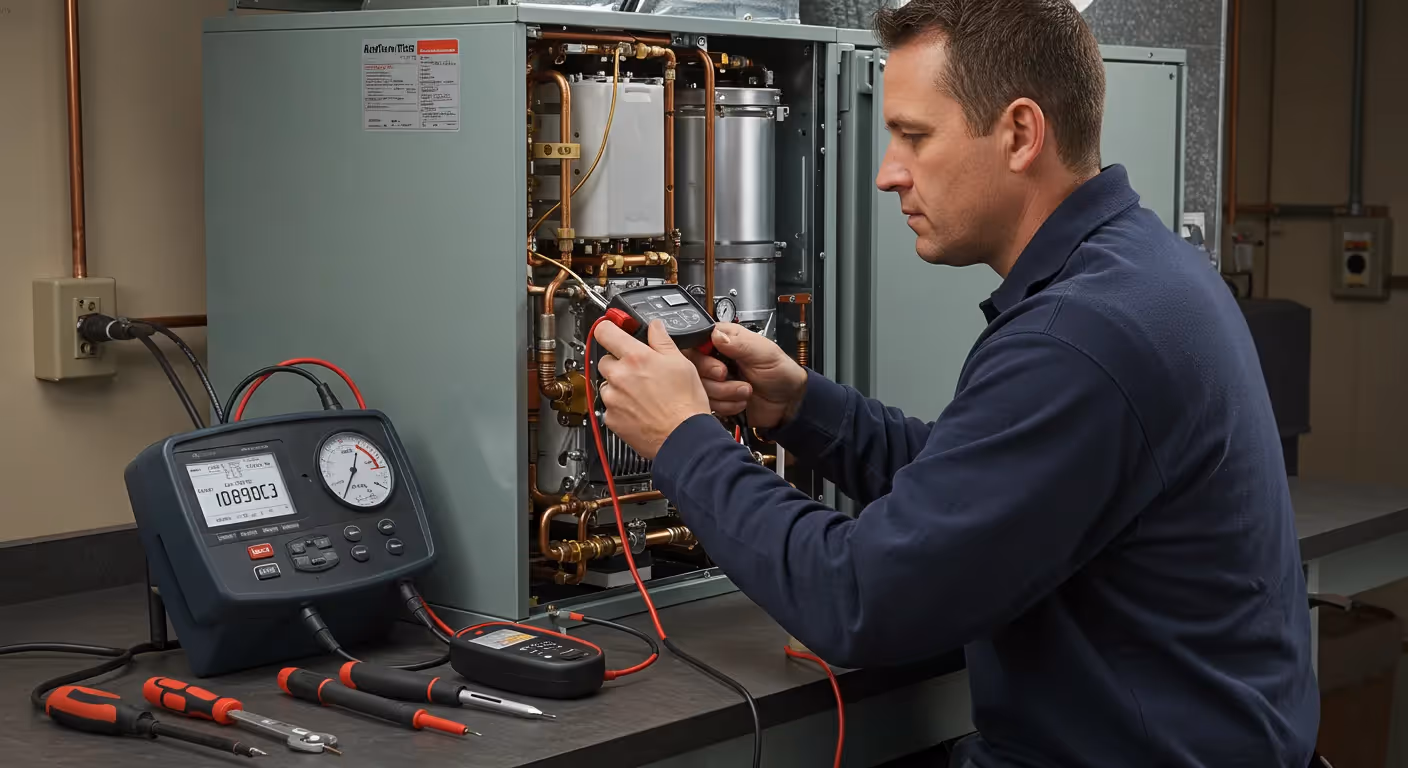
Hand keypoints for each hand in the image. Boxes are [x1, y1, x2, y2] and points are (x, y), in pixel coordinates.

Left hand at [593, 320, 712, 459]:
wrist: (683, 438)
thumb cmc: (685, 404)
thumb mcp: (681, 363)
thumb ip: (662, 341)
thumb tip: (655, 327)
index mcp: (636, 357)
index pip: (605, 331)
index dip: (608, 328)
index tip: (612, 329)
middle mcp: (619, 376)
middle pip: (605, 359)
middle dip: (619, 362)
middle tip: (639, 371)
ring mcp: (613, 398)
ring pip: (607, 384)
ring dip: (619, 386)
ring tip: (643, 394)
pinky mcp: (611, 418)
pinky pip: (609, 406)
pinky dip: (620, 406)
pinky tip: (639, 408)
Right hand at [689, 323, 806, 429]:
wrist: (788, 403)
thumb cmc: (781, 372)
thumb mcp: (763, 352)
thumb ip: (739, 343)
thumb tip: (715, 334)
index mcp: (726, 340)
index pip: (696, 343)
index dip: (702, 356)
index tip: (719, 365)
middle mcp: (716, 359)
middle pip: (693, 368)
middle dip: (715, 378)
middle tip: (729, 376)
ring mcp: (716, 381)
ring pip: (700, 389)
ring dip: (725, 393)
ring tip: (745, 390)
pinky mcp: (718, 399)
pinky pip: (709, 405)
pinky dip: (727, 406)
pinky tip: (741, 401)